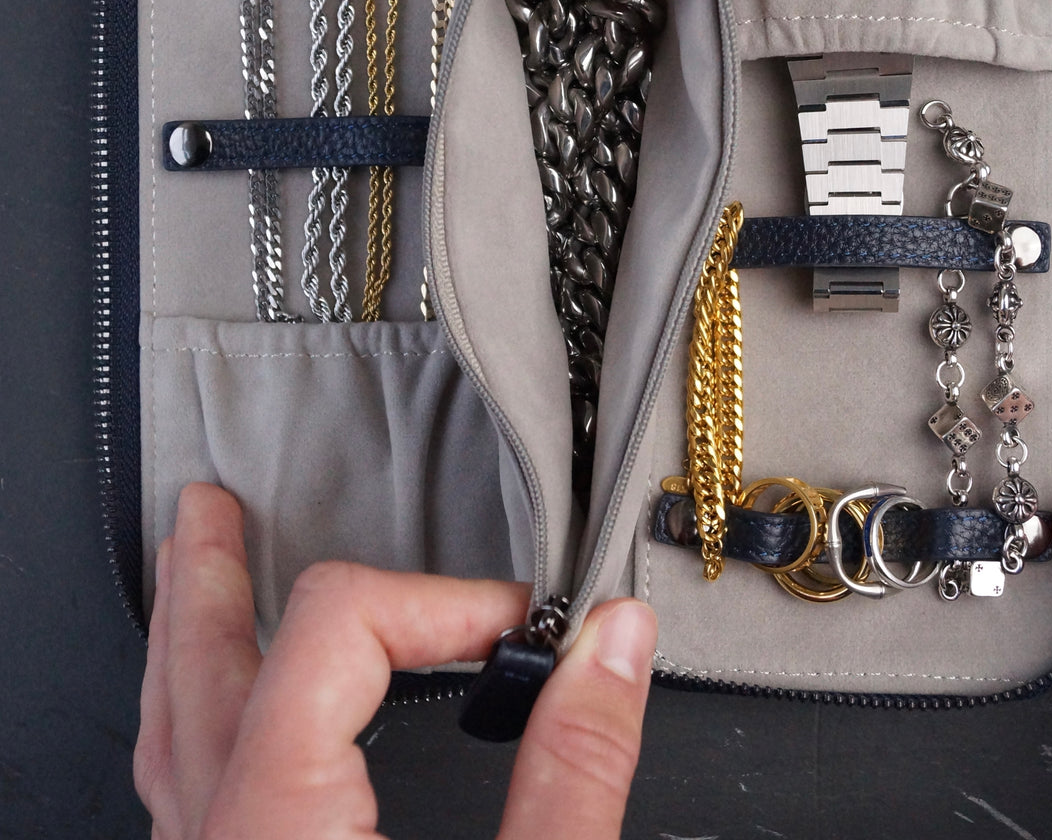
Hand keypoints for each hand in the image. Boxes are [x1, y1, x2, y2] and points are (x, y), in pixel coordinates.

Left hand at [134, 482, 656, 838]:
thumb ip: (576, 769)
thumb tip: (616, 639)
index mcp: (281, 825)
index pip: (339, 627)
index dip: (442, 600)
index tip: (521, 620)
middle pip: (198, 667)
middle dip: (214, 575)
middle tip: (210, 507)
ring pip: (173, 730)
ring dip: (189, 639)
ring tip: (189, 577)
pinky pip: (187, 788)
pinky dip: (199, 719)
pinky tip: (223, 717)